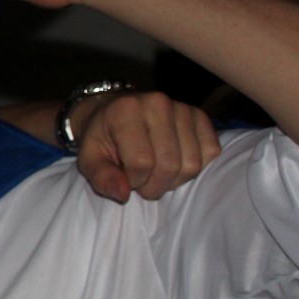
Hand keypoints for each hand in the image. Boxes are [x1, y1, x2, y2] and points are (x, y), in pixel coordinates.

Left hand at [70, 90, 220, 202]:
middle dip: (153, 185)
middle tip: (140, 180)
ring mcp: (183, 108)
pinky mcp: (200, 116)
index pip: (141, 163)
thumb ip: (101, 178)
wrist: (112, 113)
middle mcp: (158, 103)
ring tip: (155, 172)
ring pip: (191, 164)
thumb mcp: (88, 160)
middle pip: (170, 166)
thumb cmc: (101, 139)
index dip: (133, 181)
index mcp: (126, 111)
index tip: (123, 177)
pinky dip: (192, 167)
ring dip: (172, 180)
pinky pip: (210, 153)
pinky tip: (173, 162)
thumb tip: (123, 194)